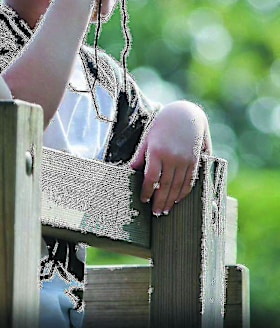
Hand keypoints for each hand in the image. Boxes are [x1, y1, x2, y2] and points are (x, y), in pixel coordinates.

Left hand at [130, 101, 211, 215]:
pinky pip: (190, 180)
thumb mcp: (147, 138)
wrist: (186, 114)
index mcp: (157, 151)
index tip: (144, 201)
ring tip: (165, 210)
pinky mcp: (195, 161)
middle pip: (165, 185)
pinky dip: (183, 192)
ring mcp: (185, 160)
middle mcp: (172, 157)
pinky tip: (177, 199)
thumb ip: (140, 156)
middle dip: (159, 201)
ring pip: (178, 186)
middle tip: (155, 213)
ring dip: (171, 200)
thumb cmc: (162, 125)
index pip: (151, 178)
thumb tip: (131, 172)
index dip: (147, 191)